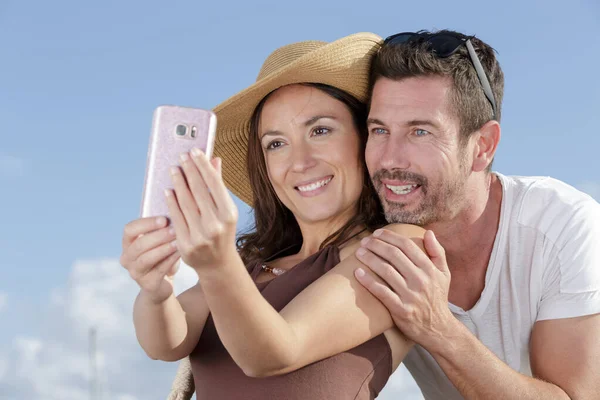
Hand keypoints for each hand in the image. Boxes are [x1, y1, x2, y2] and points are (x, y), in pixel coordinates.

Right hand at [120, 217, 179, 302]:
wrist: (163, 283)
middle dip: (158, 236)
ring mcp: (135, 273)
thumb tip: (174, 208)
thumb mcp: (160, 241)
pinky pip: (159, 270)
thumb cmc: (163, 256)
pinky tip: (180, 253)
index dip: (146, 223)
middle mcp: (127, 258)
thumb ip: (161, 228)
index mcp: (128, 243)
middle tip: (175, 229)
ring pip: (147, 258)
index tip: (164, 219)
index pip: (129, 229)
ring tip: (178, 241)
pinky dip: (170, 260)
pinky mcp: (147, 284)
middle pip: (139, 244)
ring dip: (164, 248)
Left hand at [165, 148, 238, 272]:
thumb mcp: (225, 210)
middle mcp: (216, 225)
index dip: (203, 165)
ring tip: (173, 169)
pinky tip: (168, 190)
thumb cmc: (222, 231)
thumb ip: (218, 185)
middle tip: (181, 156)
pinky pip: (175, 217)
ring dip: (177, 183)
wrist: (217, 264)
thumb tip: (214, 159)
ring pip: (185, 202)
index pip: (214, 183)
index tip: (195, 151)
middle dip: (189, 170)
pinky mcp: (185, 244)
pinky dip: (171, 202)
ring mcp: (200, 236)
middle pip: (198, 190)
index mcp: (229, 214)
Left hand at [354, 229, 453, 350]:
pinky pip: (381, 291)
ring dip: (370, 259)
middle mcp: (421, 280)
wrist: (438, 329)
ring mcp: (411, 295)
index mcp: (430, 269)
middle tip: (364, 241)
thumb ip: (437, 252)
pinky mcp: (401, 309)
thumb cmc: (437, 298)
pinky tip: (357, 272)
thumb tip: (428, 232)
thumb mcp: (444, 274)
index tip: (377, 233)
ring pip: (386, 271)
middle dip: (377, 245)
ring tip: (359, 252)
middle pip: (394, 255)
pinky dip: (368, 281)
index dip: (390, 237)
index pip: (407, 246)